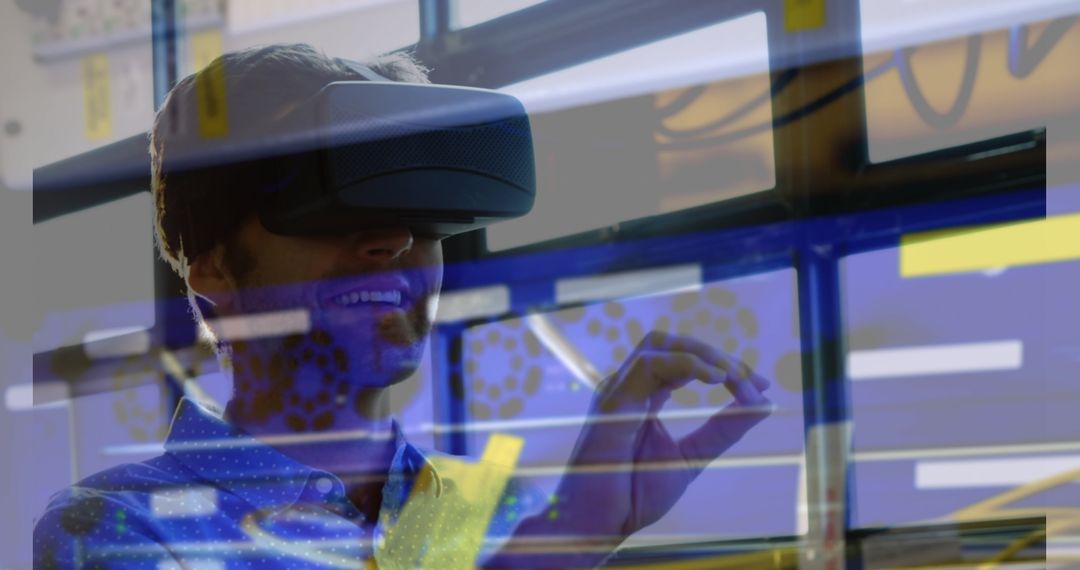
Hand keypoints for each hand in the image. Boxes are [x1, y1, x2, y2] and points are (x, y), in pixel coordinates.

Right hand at [553, 331, 771, 537]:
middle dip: (714, 353)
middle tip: (750, 378)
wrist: (600, 524)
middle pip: (671, 343)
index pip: (683, 362)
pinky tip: (715, 378)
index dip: (722, 366)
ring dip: (703, 353)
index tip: (760, 385)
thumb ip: (723, 430)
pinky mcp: (613, 401)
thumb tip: (763, 404)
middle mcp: (628, 387)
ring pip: (659, 344)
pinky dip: (687, 364)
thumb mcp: (692, 457)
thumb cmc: (633, 495)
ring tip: (733, 376)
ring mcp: (618, 390)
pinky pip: (649, 364)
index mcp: (643, 398)